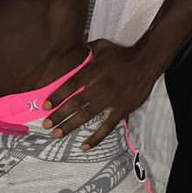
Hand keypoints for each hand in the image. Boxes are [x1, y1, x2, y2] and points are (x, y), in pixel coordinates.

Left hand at [41, 40, 159, 149]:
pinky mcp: (121, 110)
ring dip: (70, 126)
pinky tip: (84, 146)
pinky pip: (107, 127)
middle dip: (59, 115)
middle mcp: (99, 87)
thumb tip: (70, 50)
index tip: (45, 105)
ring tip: (57, 134)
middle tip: (46, 124)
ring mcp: (110, 100)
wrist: (146, 62)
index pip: (70, 85)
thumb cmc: (122, 54)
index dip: (57, 96)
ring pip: (86, 116)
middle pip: (75, 103)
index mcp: (93, 72)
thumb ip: (85, 50)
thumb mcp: (101, 46)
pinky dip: (95, 138)